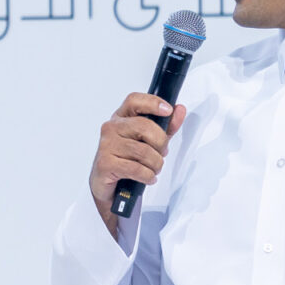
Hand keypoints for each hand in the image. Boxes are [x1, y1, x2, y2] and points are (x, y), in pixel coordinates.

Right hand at [90, 91, 185, 236]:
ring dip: (155, 164)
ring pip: (143, 151)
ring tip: (153, 169)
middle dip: (161, 143)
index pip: (134, 101)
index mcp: (121, 118)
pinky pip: (136, 168)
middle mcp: (111, 128)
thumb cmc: (127, 159)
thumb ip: (166, 126)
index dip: (152, 103)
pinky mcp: (105, 163)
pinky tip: (147, 177)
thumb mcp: (150, 141)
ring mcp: (106, 145)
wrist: (107, 184)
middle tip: (162, 153)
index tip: (168, 110)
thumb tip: (179, 110)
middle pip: (144, 126)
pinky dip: (147, 176)